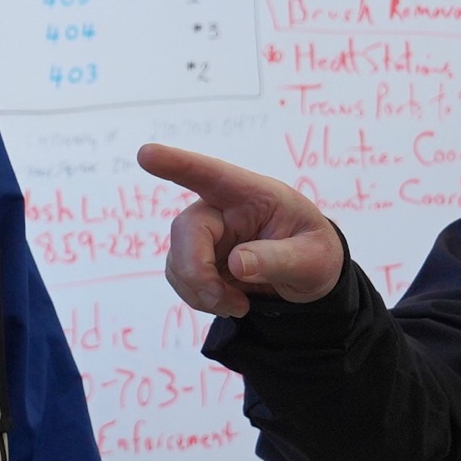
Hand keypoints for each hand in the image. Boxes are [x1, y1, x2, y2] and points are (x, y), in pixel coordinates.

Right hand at [137, 143, 344, 315]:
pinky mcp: (198, 258)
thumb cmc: (314, 254)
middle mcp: (222, 208)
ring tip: (237, 305)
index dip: (177, 164)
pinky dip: (198, 297)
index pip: (211, 174)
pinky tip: (229, 302)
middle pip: (187, 230)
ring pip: (178, 259)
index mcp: (252, 195)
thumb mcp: (313, 259)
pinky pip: (180, 277)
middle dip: (198, 272)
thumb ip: (279, 259)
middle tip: (227, 302)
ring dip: (200, 291)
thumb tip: (238, 264)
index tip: (146, 154)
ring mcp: (207, 233)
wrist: (308, 278)